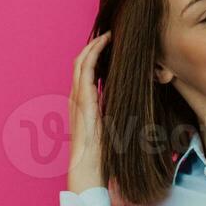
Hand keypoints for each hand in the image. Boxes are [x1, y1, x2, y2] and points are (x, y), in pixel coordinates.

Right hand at [67, 31, 112, 196]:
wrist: (87, 171)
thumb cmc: (101, 156)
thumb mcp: (111, 130)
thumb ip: (114, 116)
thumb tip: (129, 105)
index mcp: (82, 105)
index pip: (84, 73)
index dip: (94, 57)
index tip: (109, 46)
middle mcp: (76, 99)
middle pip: (80, 63)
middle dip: (93, 46)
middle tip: (109, 34)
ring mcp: (76, 99)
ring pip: (80, 62)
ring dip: (93, 46)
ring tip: (107, 35)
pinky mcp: (82, 101)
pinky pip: (84, 71)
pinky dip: (93, 54)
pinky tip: (104, 45)